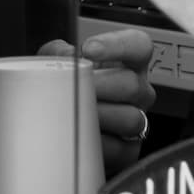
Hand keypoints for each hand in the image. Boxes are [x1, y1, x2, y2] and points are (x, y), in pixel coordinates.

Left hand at [45, 27, 160, 171]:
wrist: (55, 121)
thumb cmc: (64, 86)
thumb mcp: (56, 62)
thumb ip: (58, 53)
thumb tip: (64, 57)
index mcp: (127, 63)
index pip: (139, 45)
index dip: (117, 45)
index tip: (88, 49)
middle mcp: (137, 89)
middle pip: (132, 85)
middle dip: (99, 86)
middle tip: (75, 89)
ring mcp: (137, 118)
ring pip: (131, 118)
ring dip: (99, 116)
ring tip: (74, 113)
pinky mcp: (129, 148)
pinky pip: (121, 148)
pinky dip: (98, 143)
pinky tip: (80, 135)